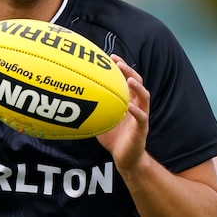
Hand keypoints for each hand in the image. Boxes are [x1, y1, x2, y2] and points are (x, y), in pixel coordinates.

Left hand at [97, 55, 149, 171]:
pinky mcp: (142, 130)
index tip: (111, 57)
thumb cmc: (113, 139)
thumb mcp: (100, 119)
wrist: (125, 159)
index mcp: (128, 101)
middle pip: (137, 83)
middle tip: (118, 63)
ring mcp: (141, 117)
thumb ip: (92, 109)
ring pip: (144, 97)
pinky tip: (129, 106)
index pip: (127, 80)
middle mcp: (137, 106)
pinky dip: (136, 111)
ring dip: (137, 87)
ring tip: (129, 79)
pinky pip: (142, 118)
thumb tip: (72, 100)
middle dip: (129, 71)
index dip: (122, 68)